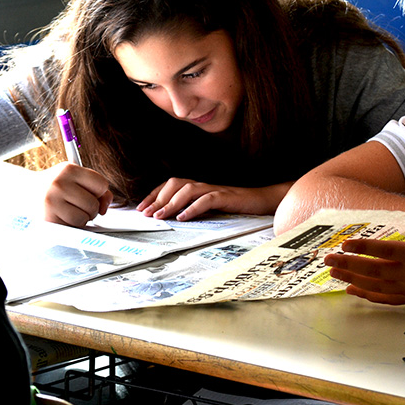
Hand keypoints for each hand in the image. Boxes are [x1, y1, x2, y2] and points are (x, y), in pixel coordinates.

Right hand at [38, 162, 112, 227]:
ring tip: (70, 211)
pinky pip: (72, 228)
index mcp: (69, 169)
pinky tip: (62, 217)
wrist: (22, 191)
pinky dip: (71, 226)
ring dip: (81, 219)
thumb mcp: (75, 178)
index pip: (101, 185)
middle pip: (93, 204)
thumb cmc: (55, 186)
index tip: (90, 192)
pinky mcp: (46, 218)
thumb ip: (97, 188)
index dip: (99, 192)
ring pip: (84, 218)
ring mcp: (51, 201)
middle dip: (91, 208)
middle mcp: (59, 183)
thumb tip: (105, 207)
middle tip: (77, 204)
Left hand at [137, 178, 290, 220]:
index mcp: (199, 187)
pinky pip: (207, 199)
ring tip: (160, 217)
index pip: (170, 185)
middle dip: (158, 199)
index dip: (154, 194)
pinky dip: (193, 208)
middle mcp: (204, 185)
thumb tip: (173, 220)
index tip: (141, 208)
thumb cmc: (237, 207)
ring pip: (188, 189)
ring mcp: (215, 189)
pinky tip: (184, 218)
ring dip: (171, 203)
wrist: (263, 201)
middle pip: (175, 183)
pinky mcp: (226, 197)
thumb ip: (195, 210)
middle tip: (147, 215)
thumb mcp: (212, 209)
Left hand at [324, 183, 404, 304]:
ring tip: (333, 274)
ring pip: (376, 286)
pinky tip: (352, 291)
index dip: (364, 248)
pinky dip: (367, 296)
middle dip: (349, 265)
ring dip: (353, 280)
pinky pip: (386, 299)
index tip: (344, 244)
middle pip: (374, 271)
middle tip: (327, 260)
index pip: (385, 251)